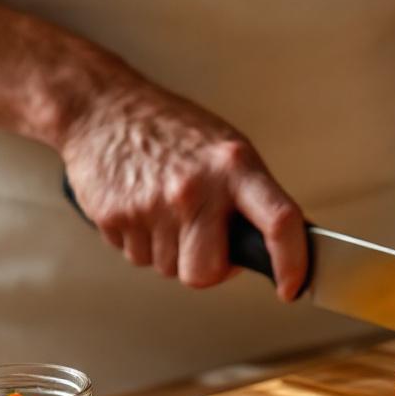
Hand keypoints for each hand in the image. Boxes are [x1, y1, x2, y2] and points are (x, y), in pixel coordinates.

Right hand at [58, 80, 305, 297]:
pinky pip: (138, 259)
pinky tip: (143, 209)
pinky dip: (142, 242)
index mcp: (233, 166)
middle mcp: (195, 187)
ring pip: (170, 270)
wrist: (102, 110)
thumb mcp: (227, 150)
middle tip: (203, 239)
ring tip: (166, 210)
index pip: (279, 222)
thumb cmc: (168, 129)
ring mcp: (153, 205)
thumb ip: (251, 196)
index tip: (291, 285)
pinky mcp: (116, 218)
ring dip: (171, 251)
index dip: (292, 263)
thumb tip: (276, 243)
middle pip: (207, 272)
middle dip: (206, 267)